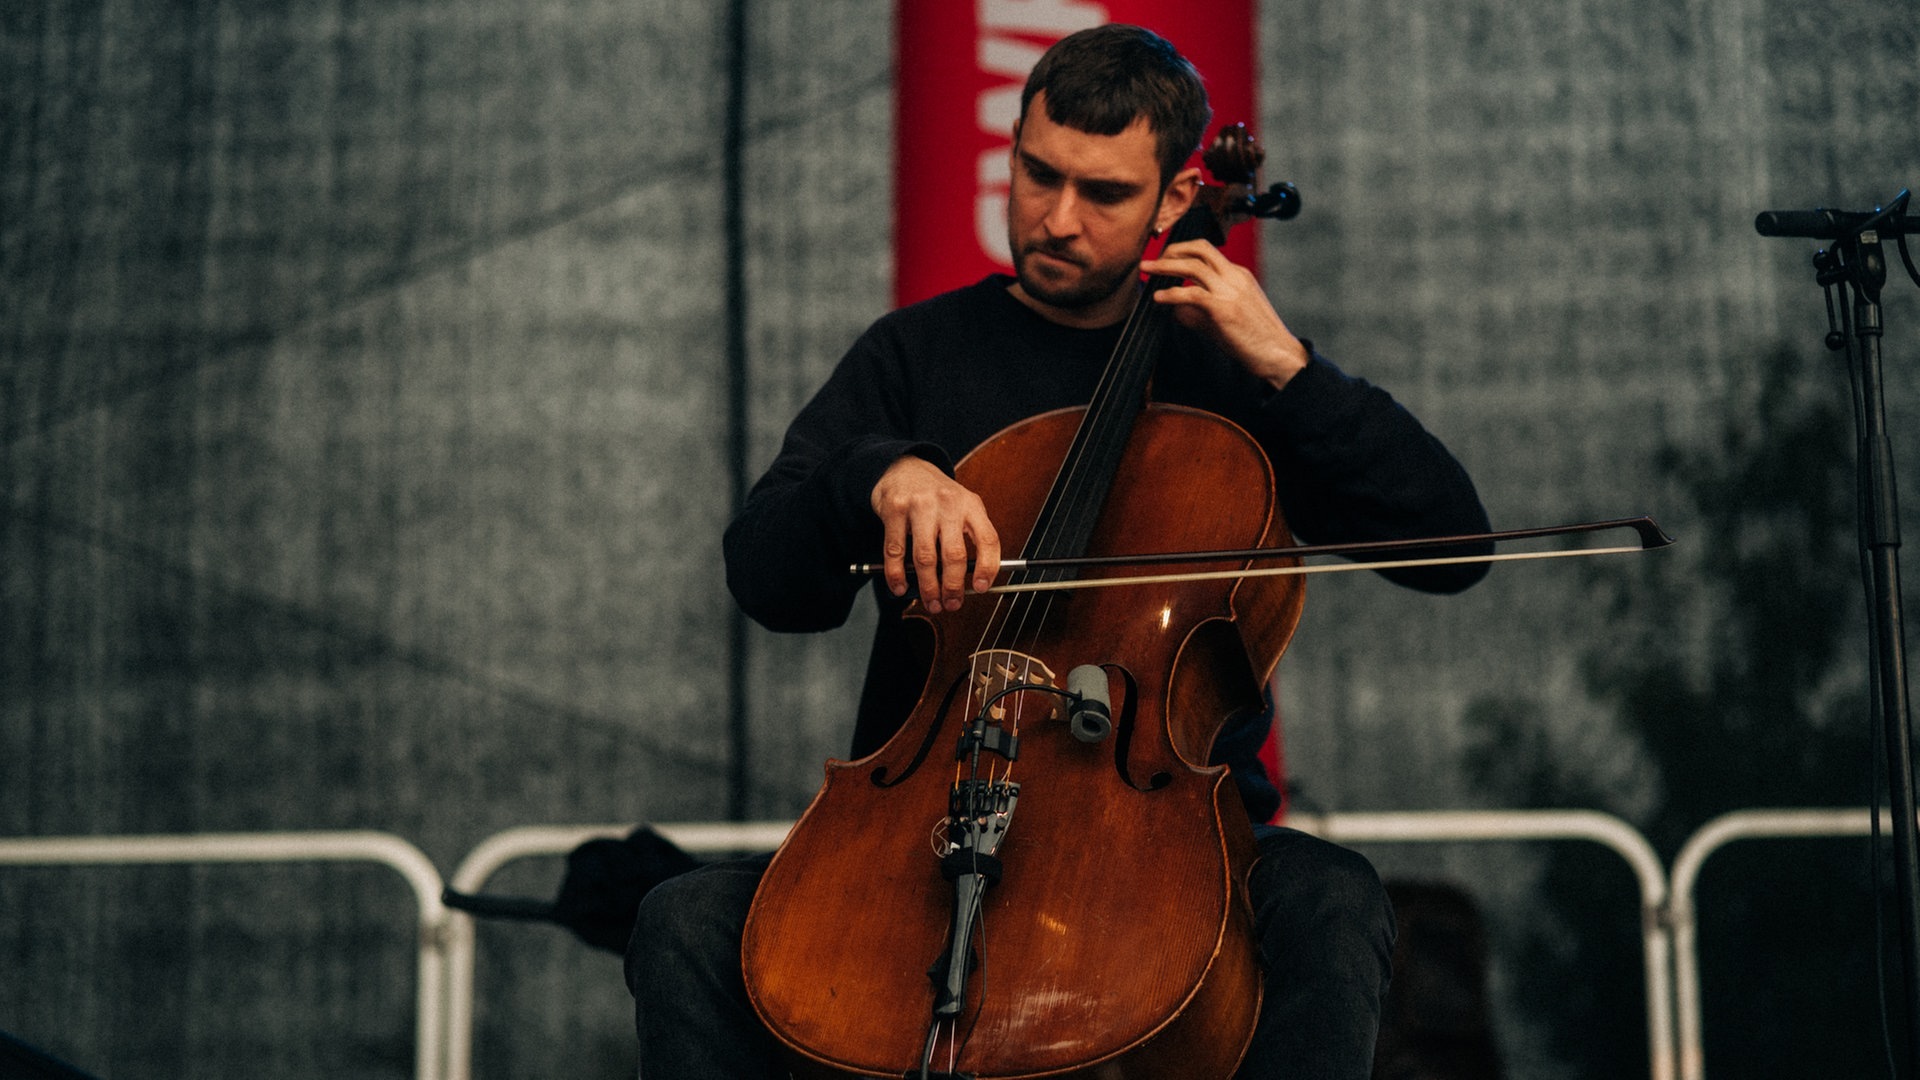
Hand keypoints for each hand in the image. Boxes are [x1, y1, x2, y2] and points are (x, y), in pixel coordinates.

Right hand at [870, 456, 1000, 612]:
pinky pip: (896, 551)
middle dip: (952, 587)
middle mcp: (948, 503)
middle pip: (954, 555)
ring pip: (925, 557)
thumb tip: (971, 582)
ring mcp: (920, 506)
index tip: (981, 587)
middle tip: (951, 604)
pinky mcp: (894, 510)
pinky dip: (897, 575)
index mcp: (971, 505)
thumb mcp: (961, 507)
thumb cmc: (936, 496)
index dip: (988, 567)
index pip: (988, 539)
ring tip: (930, 601)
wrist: (904, 467)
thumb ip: (968, 537)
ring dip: (928, 587)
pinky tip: (900, 587)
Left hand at [1139, 239, 1308, 389]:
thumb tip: (1173, 309)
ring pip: (1193, 265)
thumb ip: (1199, 310)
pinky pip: (1191, 294)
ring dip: (1165, 266)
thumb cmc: (1254, 339)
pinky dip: (1171, 293)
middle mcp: (1235, 277)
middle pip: (1200, 248)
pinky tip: (1158, 298)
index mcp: (1238, 274)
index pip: (1207, 252)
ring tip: (1147, 270)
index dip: (1182, 252)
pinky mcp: (1223, 308)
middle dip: (1172, 249)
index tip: (1165, 259)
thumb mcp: (1226, 316)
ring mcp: (1230, 290)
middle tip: (1152, 261)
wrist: (1278, 354)